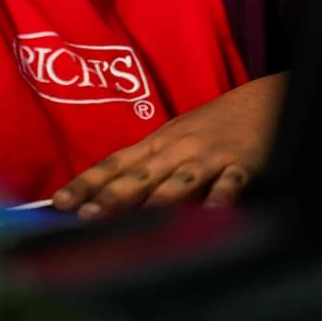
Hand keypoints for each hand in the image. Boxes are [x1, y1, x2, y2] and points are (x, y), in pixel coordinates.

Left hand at [52, 73, 287, 219]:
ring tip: (136, 219)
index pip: (115, 164)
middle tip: (85, 216)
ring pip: (180, 178)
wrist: (262, 101)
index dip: (87, 182)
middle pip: (140, 174)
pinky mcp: (242, 164)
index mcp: (158, 142)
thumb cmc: (211, 125)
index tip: (59, 202)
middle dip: (112, 196)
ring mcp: (209, 155)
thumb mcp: (174, 139)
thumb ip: (146, 166)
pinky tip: (212, 211)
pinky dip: (222, 195)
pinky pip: (231, 181)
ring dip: (158, 198)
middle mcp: (177, 148)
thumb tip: (103, 194)